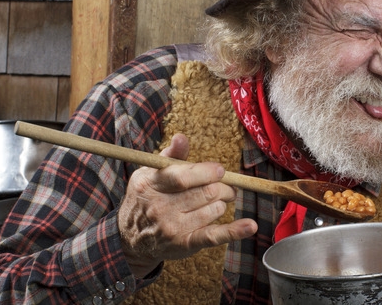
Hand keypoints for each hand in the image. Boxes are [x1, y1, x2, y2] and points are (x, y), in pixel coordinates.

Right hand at [117, 133, 257, 277]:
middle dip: (223, 186)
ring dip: (221, 203)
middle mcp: (160, 208)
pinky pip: (214, 236)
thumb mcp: (150, 173)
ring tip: (215, 202)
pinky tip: (250, 226)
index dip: (207, 172)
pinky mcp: (185, 244)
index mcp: (151, 184)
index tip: (220, 170)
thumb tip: (181, 137)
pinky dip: (235, 231)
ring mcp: (172, 228)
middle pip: (205, 193)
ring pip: (214, 209)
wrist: (131, 239)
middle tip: (226, 186)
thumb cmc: (146, 198)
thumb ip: (170, 156)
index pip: (183, 177)